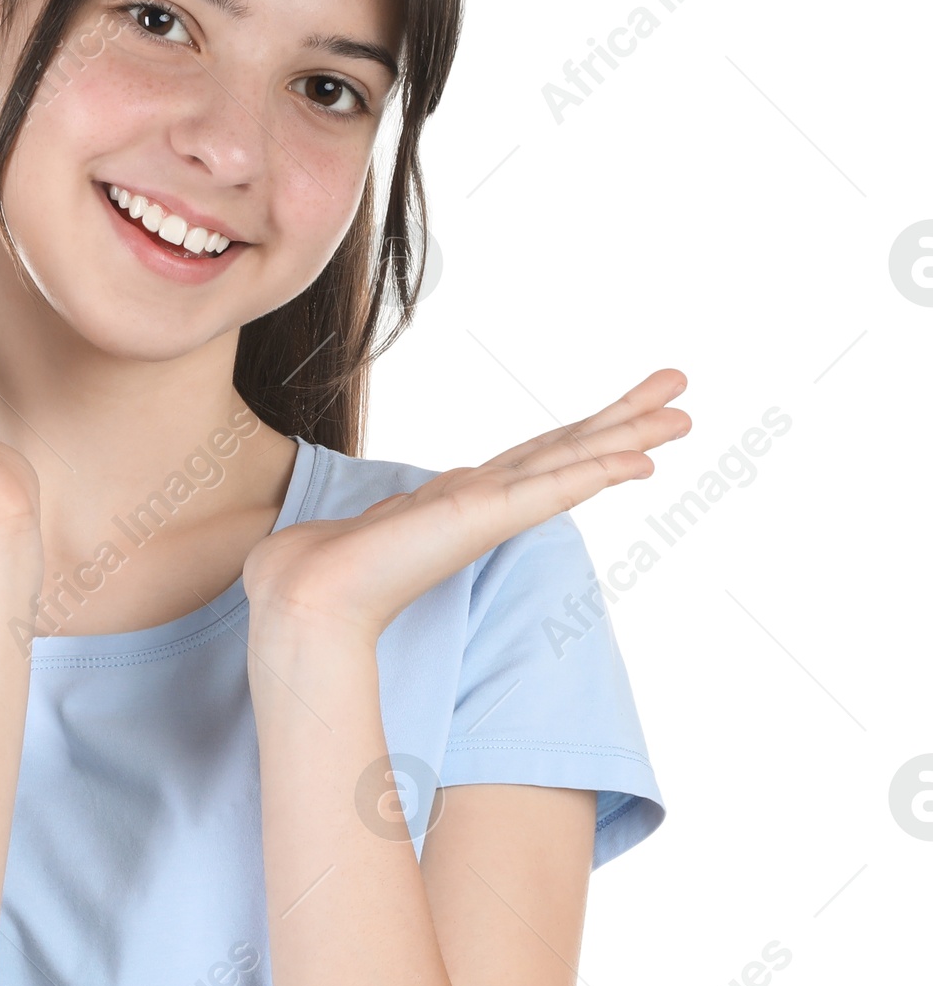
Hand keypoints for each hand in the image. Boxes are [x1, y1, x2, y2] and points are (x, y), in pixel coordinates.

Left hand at [242, 370, 690, 643]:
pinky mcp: (482, 519)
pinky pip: (552, 488)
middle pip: (570, 450)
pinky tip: (636, 459)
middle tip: (683, 392)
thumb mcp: (358, 524)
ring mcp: (488, 510)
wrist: (303, 594)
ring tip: (683, 413)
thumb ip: (376, 521)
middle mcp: (484, 501)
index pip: (536, 457)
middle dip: (627, 421)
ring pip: (574, 461)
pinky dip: (594, 472)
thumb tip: (353, 531)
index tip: (626, 417)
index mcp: (461, 500)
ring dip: (628, 434)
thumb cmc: (317, 566)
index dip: (583, 436)